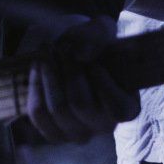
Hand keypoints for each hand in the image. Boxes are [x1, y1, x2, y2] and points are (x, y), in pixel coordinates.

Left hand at [14, 17, 139, 143]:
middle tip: (62, 47)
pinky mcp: (54, 132)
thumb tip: (80, 55)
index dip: (102, 83)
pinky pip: (38, 113)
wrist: (71, 50)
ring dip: (49, 74)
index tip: (93, 61)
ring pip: (58, 108)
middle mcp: (104, 126)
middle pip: (80, 103)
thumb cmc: (92, 42)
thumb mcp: (102, 29)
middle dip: (68, 70)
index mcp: (127, 108)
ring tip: (48, 51)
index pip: (117, 108)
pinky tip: (38, 66)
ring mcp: (78, 133)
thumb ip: (97, 35)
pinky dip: (36, 85)